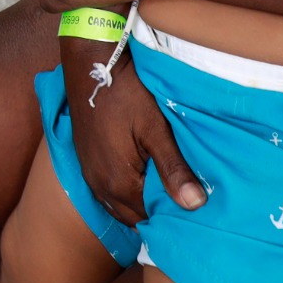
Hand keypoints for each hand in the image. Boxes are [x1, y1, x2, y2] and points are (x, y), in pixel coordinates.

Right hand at [58, 26, 208, 218]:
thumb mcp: (155, 128)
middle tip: (182, 199)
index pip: (150, 218)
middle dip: (156, 213)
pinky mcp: (87, 162)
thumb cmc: (125, 92)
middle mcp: (100, 186)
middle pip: (133, 217)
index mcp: (119, 183)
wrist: (90, 64)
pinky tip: (141, 178)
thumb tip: (195, 206)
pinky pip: (107, 192)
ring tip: (164, 190)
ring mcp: (90, 174)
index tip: (193, 207)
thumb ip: (173, 168)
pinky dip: (125, 192)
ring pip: (119, 206)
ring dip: (139, 203)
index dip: (172, 216)